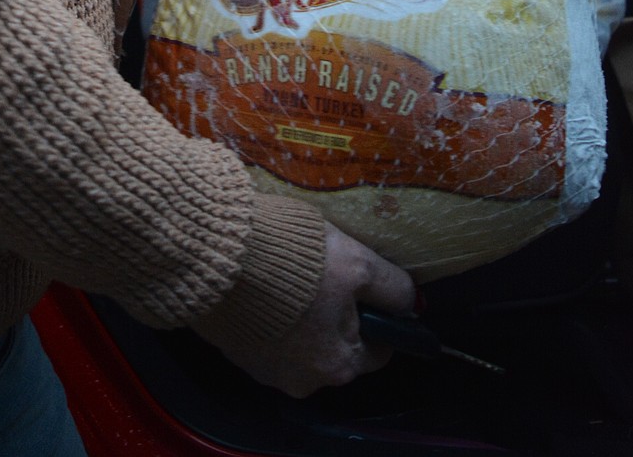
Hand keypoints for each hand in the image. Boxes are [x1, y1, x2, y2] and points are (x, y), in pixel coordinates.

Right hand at [234, 223, 415, 397]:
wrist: (219, 252)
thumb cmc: (296, 261)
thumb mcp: (358, 263)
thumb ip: (392, 286)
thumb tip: (413, 304)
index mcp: (338, 367)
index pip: (376, 348)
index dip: (375, 313)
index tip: (361, 283)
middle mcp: (302, 381)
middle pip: (335, 345)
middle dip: (334, 312)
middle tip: (323, 271)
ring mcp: (264, 369)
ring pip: (299, 340)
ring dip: (300, 312)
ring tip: (289, 270)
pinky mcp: (235, 350)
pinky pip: (266, 333)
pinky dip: (270, 311)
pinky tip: (264, 280)